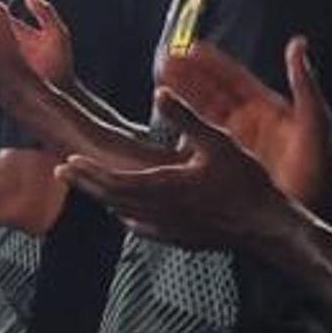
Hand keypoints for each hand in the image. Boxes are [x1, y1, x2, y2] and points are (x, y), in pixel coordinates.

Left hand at [59, 90, 303, 251]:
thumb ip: (186, 118)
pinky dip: (127, 216)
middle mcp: (159, 212)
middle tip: (63, 171)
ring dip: (104, 199)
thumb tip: (159, 92)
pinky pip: (143, 229)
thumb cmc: (247, 183)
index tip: (67, 161)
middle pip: (111, 199)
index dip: (87, 171)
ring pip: (124, 215)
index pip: (112, 181)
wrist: (268, 227)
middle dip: (86, 183)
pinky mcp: (181, 240)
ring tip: (89, 186)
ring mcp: (169, 230)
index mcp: (163, 187)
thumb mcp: (218, 143)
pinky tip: (126, 215)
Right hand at [158, 34, 331, 204]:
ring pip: (203, 114)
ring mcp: (236, 142)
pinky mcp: (229, 163)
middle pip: (212, 92)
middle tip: (164, 60)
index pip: (234, 78)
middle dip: (188, 75)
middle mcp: (249, 121)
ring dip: (182, 98)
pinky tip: (166, 125)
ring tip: (158, 83)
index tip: (191, 47)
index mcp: (267, 107)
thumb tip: (297, 43)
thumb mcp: (315, 119)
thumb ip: (303, 82)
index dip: (213, 62)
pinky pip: (201, 142)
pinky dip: (183, 130)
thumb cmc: (322, 164)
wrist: (320, 207)